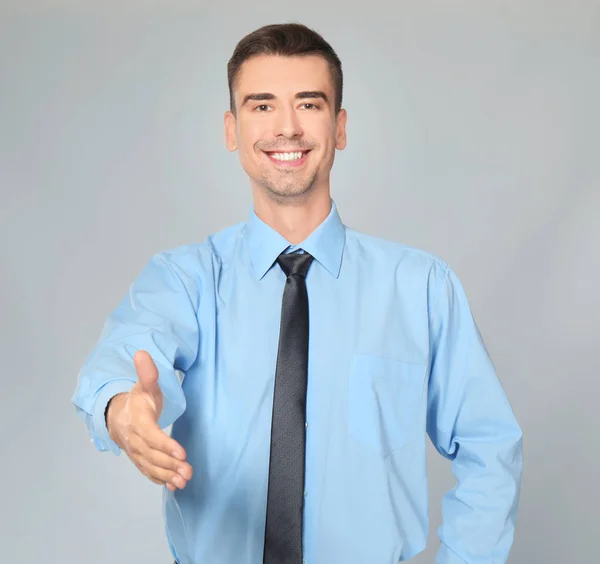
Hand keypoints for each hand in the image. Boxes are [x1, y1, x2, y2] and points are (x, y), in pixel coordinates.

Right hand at [106, 350, 192, 490]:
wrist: (116, 416)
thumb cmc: (137, 400)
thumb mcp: (144, 385)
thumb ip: (147, 373)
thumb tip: (142, 352)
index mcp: (138, 420)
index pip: (151, 435)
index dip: (165, 445)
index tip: (182, 452)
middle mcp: (135, 439)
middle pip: (153, 455)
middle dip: (171, 464)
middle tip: (188, 471)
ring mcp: (136, 451)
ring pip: (151, 466)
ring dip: (168, 475)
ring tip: (184, 481)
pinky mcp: (139, 459)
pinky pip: (148, 472)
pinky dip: (160, 480)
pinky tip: (174, 486)